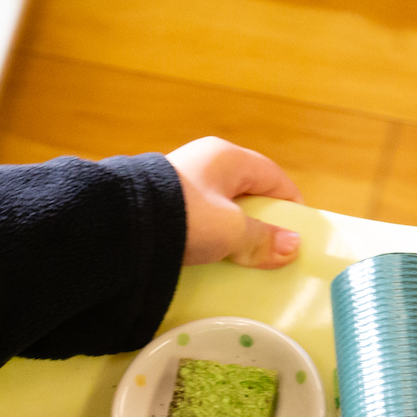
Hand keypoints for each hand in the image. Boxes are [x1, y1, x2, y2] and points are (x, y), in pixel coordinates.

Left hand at [165, 136, 304, 267]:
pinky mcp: (160, 204)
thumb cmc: (183, 218)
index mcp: (227, 157)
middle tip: (270, 251)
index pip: (272, 176)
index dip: (289, 204)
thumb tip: (292, 247)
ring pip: (219, 208)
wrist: (118, 226)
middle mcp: (203, 163)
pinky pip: (196, 220)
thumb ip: (261, 239)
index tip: (298, 233)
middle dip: (259, 221)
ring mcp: (180, 182)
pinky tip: (208, 257)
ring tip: (240, 259)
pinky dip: (206, 237)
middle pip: (245, 192)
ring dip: (231, 232)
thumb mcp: (229, 231)